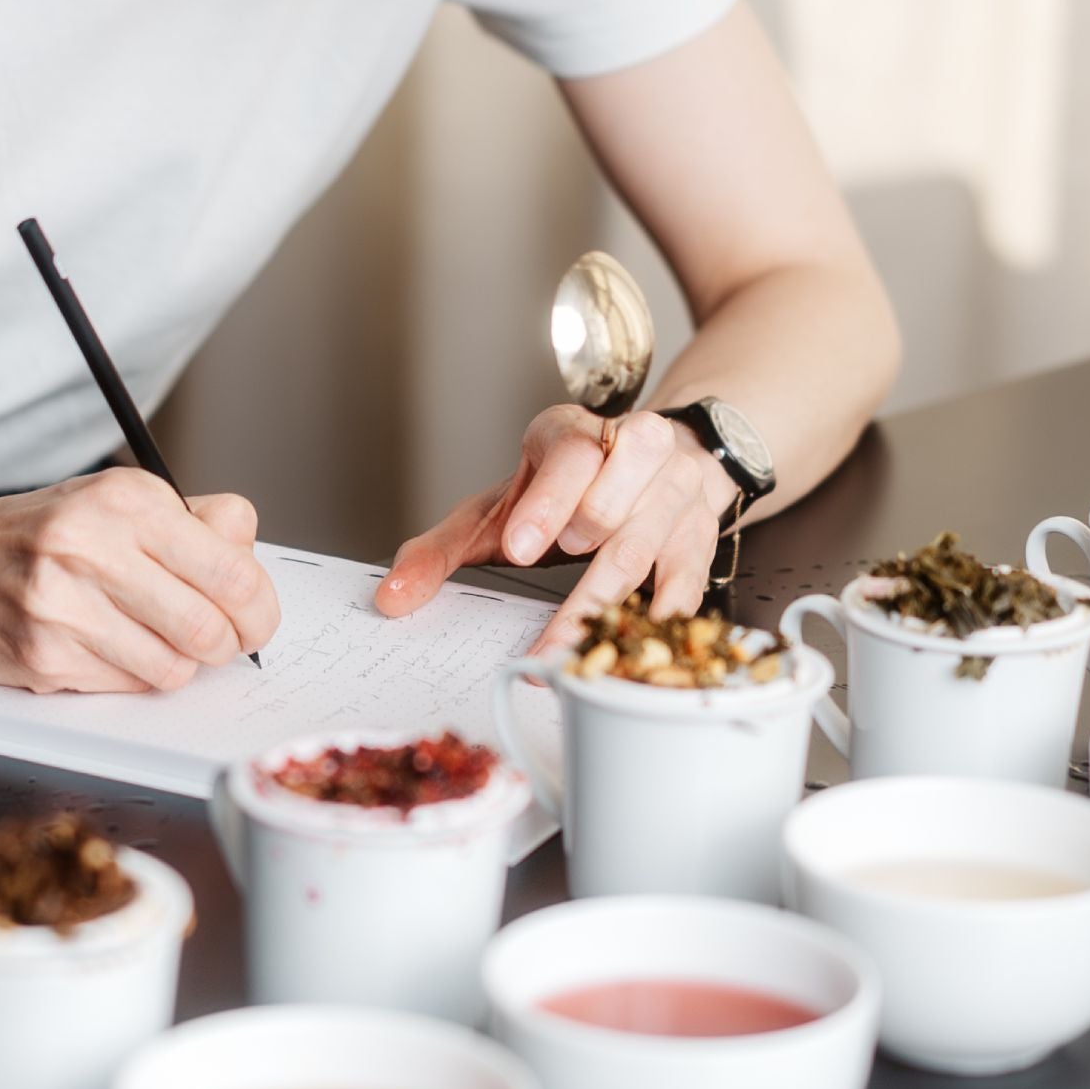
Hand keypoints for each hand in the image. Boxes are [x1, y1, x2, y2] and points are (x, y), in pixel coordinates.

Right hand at [0, 469, 280, 693]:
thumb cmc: (48, 531)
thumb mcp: (122, 500)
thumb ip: (196, 522)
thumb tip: (250, 549)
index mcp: (128, 501)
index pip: (233, 573)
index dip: (259, 608)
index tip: (254, 617)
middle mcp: (93, 547)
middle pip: (210, 630)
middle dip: (226, 645)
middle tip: (217, 641)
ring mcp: (64, 606)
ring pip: (173, 668)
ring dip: (177, 664)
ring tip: (153, 639)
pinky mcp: (44, 657)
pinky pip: (126, 687)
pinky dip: (131, 676)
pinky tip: (106, 647)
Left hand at [375, 406, 737, 652]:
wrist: (647, 466)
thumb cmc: (559, 493)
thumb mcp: (496, 507)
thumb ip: (440, 550)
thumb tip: (392, 597)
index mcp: (572, 437)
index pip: (570, 456)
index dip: (548, 501)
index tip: (520, 546)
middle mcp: (632, 457)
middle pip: (618, 494)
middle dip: (589, 531)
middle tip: (562, 558)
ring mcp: (673, 496)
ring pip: (653, 542)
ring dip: (613, 596)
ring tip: (573, 646)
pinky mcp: (697, 539)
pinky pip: (690, 580)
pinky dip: (665, 618)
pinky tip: (636, 650)